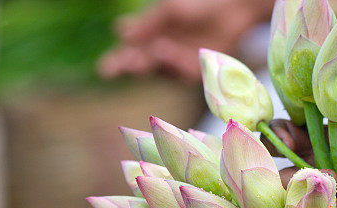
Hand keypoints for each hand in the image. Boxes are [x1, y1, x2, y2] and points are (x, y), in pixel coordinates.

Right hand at [99, 0, 271, 80]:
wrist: (231, 11)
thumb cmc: (198, 5)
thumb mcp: (170, 10)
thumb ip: (149, 23)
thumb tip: (121, 33)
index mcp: (151, 37)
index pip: (129, 52)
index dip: (117, 61)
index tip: (105, 69)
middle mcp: (162, 53)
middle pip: (141, 65)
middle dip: (128, 67)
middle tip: (116, 68)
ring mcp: (178, 64)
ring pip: (159, 70)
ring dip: (148, 63)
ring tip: (138, 57)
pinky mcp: (196, 71)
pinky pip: (180, 71)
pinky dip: (171, 61)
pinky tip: (163, 48)